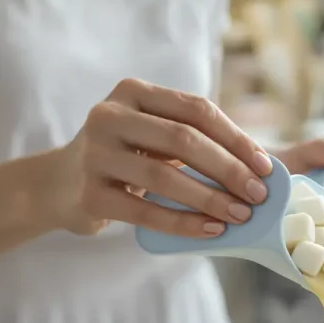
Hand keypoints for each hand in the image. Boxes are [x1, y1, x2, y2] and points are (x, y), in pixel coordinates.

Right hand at [47, 78, 272, 236]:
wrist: (57, 186)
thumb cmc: (125, 159)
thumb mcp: (153, 135)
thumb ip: (196, 140)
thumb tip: (263, 165)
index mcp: (133, 92)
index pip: (196, 110)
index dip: (236, 138)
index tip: (265, 167)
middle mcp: (109, 115)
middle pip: (183, 140)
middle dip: (228, 169)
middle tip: (258, 195)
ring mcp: (94, 154)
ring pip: (164, 177)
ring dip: (209, 198)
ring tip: (240, 215)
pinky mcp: (89, 194)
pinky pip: (145, 212)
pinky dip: (183, 223)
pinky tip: (211, 230)